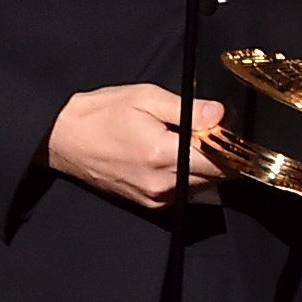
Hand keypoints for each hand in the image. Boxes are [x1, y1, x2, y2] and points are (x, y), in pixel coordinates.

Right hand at [45, 84, 225, 207]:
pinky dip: (190, 175)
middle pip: (214, 177)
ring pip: (201, 187)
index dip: (233, 147)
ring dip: (207, 167)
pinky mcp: (147, 203)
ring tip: (196, 140)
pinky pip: (183, 193)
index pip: (218, 162)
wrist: (64, 138)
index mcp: (162, 156)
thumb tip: (219, 113)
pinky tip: (179, 155)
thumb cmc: (102, 113)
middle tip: (218, 130)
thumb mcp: (146, 98)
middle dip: (223, 156)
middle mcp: (161, 185)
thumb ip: (187, 108)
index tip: (237, 131)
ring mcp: (154, 198)